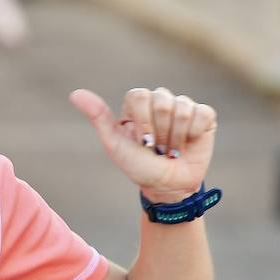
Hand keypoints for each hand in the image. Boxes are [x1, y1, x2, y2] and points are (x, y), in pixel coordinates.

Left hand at [69, 87, 216, 202]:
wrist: (166, 186)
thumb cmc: (138, 166)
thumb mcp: (114, 144)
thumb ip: (98, 117)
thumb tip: (74, 94)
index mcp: (138, 104)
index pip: (139, 95)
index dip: (141, 122)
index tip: (141, 142)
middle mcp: (160, 100)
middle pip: (161, 102)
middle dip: (158, 133)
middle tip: (157, 149)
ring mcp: (183, 106)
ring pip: (181, 109)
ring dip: (175, 138)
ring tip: (171, 150)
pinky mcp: (204, 116)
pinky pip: (201, 114)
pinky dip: (193, 135)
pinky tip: (188, 144)